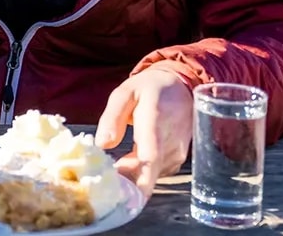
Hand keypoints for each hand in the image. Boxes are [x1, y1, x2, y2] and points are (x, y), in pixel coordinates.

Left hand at [95, 64, 195, 199]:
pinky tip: (127, 163)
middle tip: (103, 182)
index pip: (150, 157)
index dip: (140, 180)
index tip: (127, 196)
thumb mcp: (124, 93)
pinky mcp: (178, 158)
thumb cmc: (148, 89)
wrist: (180, 85)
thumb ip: (112, 118)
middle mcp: (171, 142)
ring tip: (112, 167)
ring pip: (152, 175)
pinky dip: (142, 172)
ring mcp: (178, 152)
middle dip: (127, 183)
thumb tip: (102, 144)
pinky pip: (157, 172)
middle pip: (150, 173)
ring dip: (133, 176)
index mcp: (155, 122)